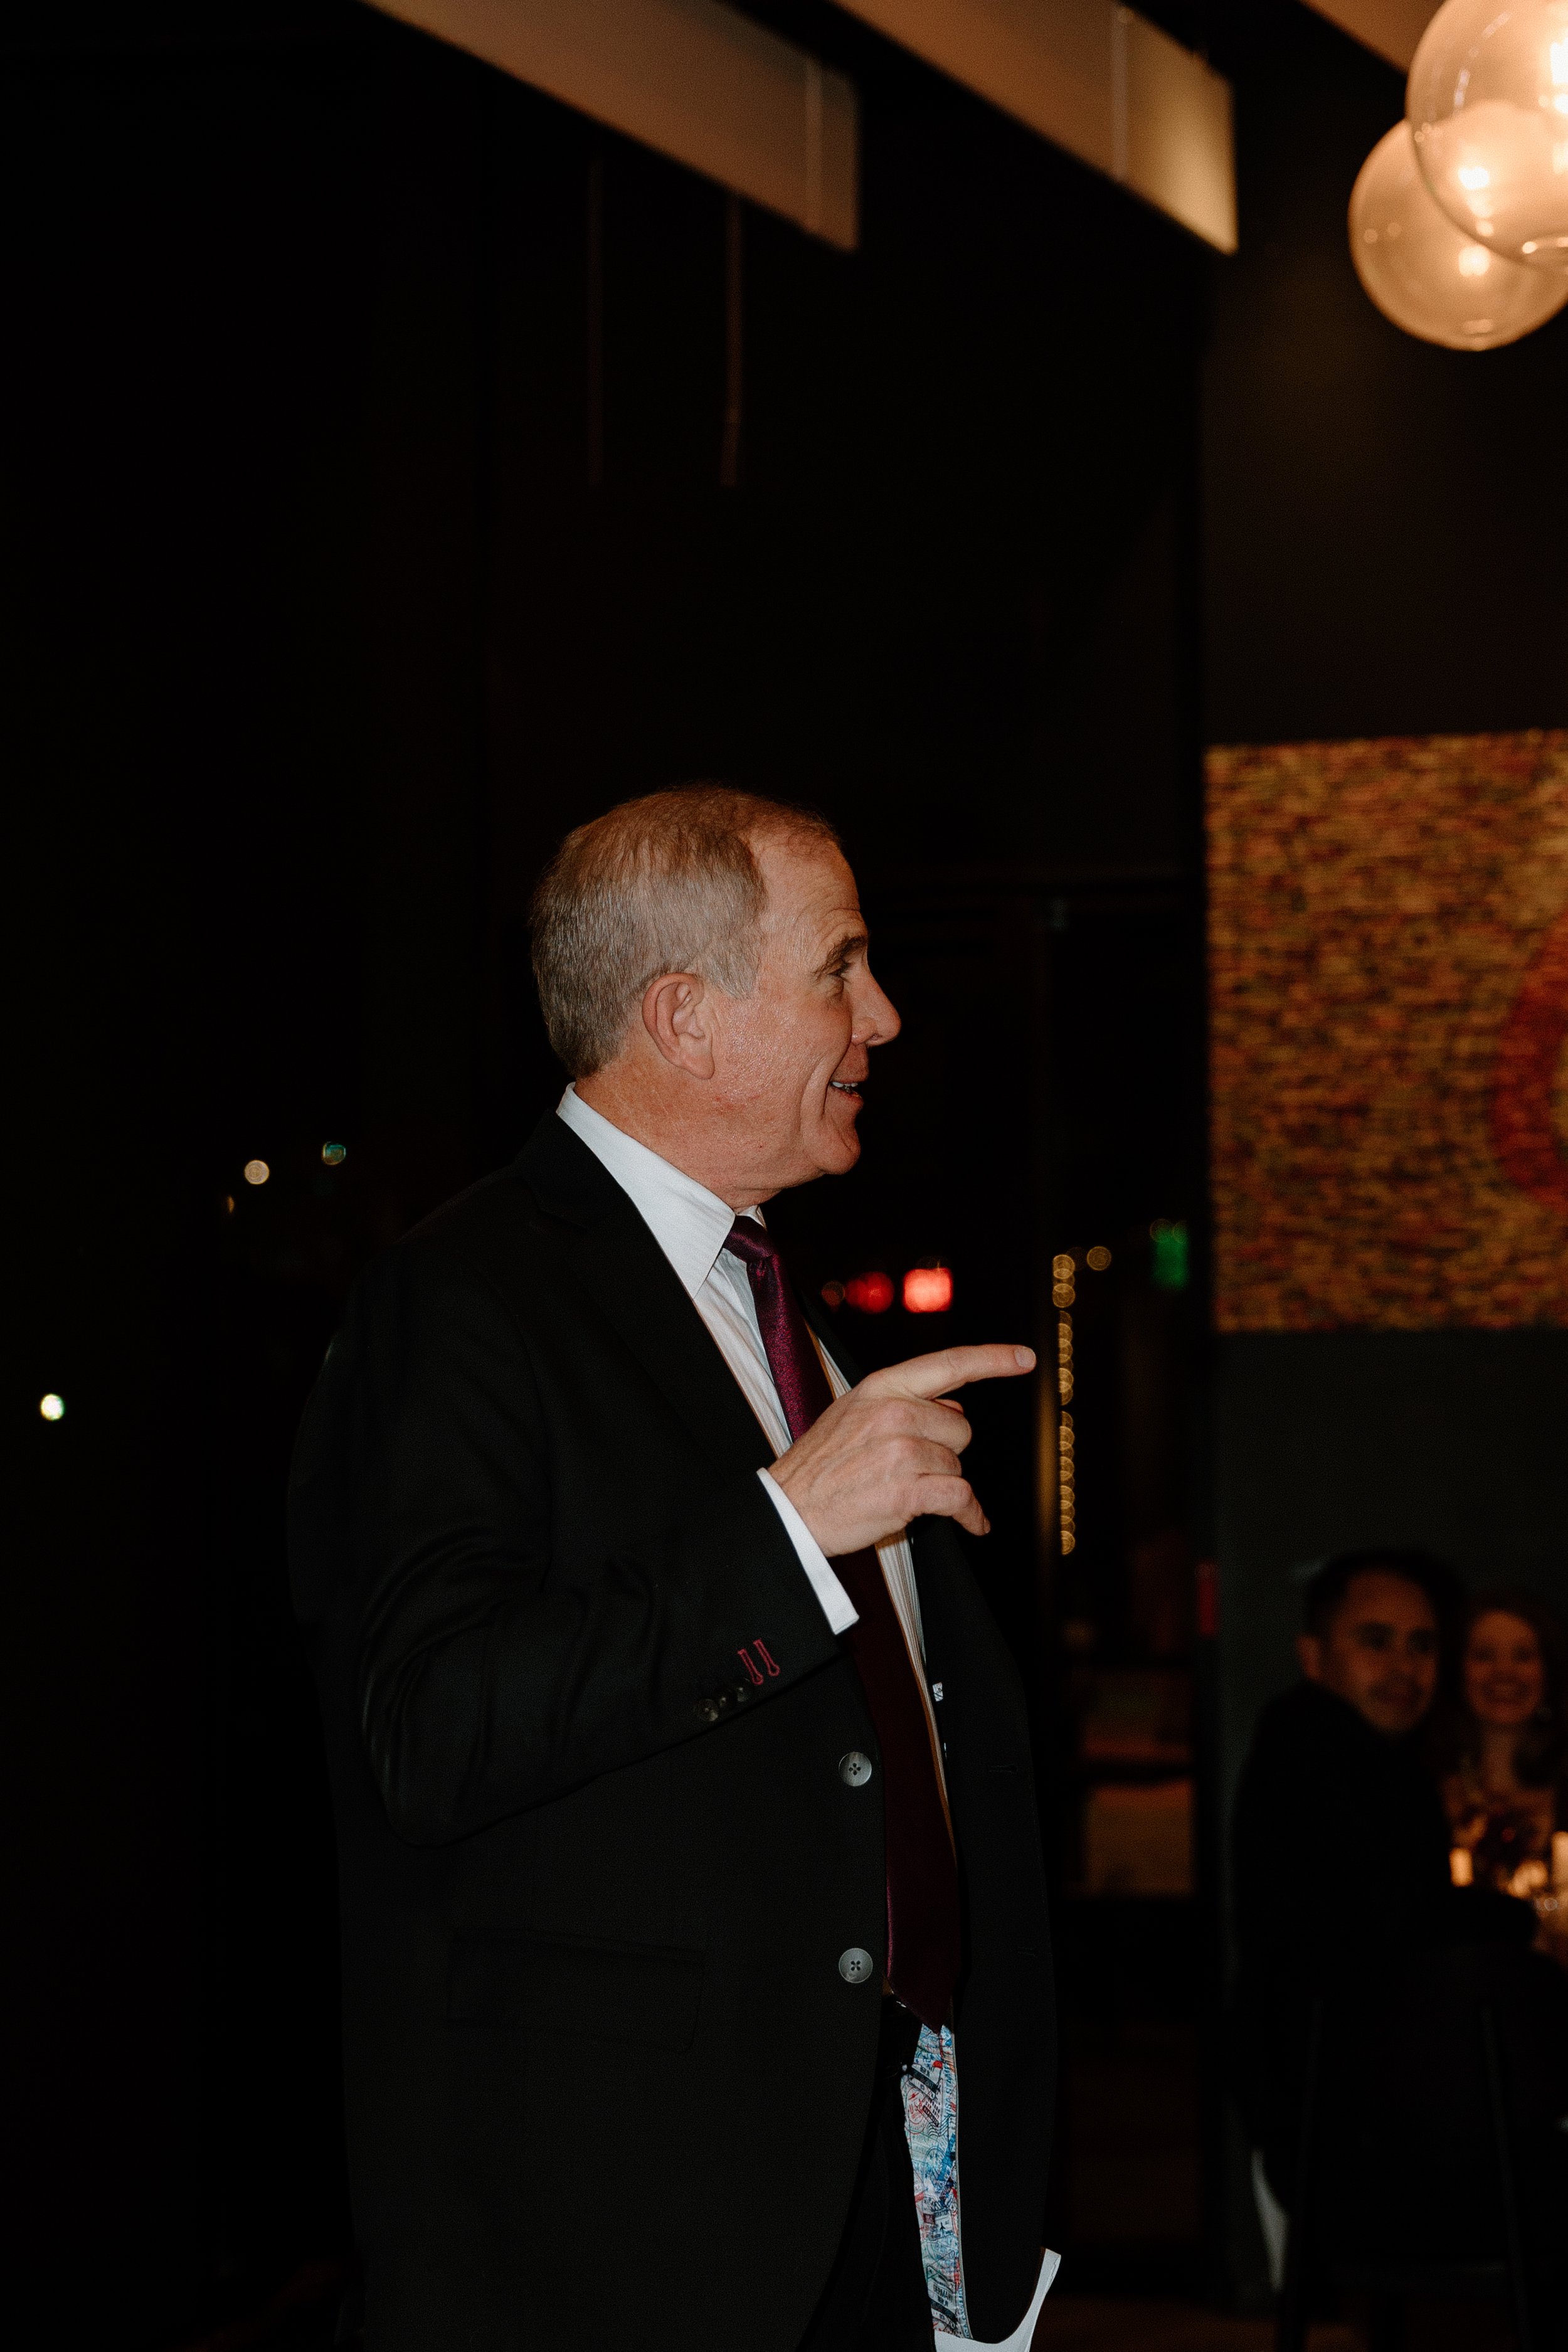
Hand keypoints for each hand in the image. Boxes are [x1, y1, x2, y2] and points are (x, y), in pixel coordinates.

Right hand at [767, 1343, 1035, 1556]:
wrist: (788, 1509)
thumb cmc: (821, 1465)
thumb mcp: (853, 1413)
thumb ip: (902, 1403)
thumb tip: (954, 1407)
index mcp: (881, 1386)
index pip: (948, 1363)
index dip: (992, 1359)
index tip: (1025, 1358)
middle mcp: (894, 1411)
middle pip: (961, 1427)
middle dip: (945, 1449)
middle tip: (907, 1464)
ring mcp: (901, 1451)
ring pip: (958, 1464)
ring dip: (941, 1482)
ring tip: (904, 1489)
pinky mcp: (907, 1491)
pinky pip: (961, 1498)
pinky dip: (971, 1514)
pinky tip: (972, 1522)